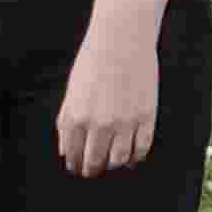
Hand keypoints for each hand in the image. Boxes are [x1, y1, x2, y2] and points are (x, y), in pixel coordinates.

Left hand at [55, 26, 160, 176]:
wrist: (122, 39)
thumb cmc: (94, 62)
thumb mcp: (72, 93)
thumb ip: (66, 123)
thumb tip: (66, 152)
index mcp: (75, 118)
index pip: (73, 155)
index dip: (76, 166)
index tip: (78, 169)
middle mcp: (98, 124)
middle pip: (95, 161)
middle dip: (92, 170)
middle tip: (93, 172)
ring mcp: (124, 122)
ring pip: (119, 159)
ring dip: (114, 165)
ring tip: (113, 163)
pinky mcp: (146, 117)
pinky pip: (142, 148)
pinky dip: (136, 157)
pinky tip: (133, 157)